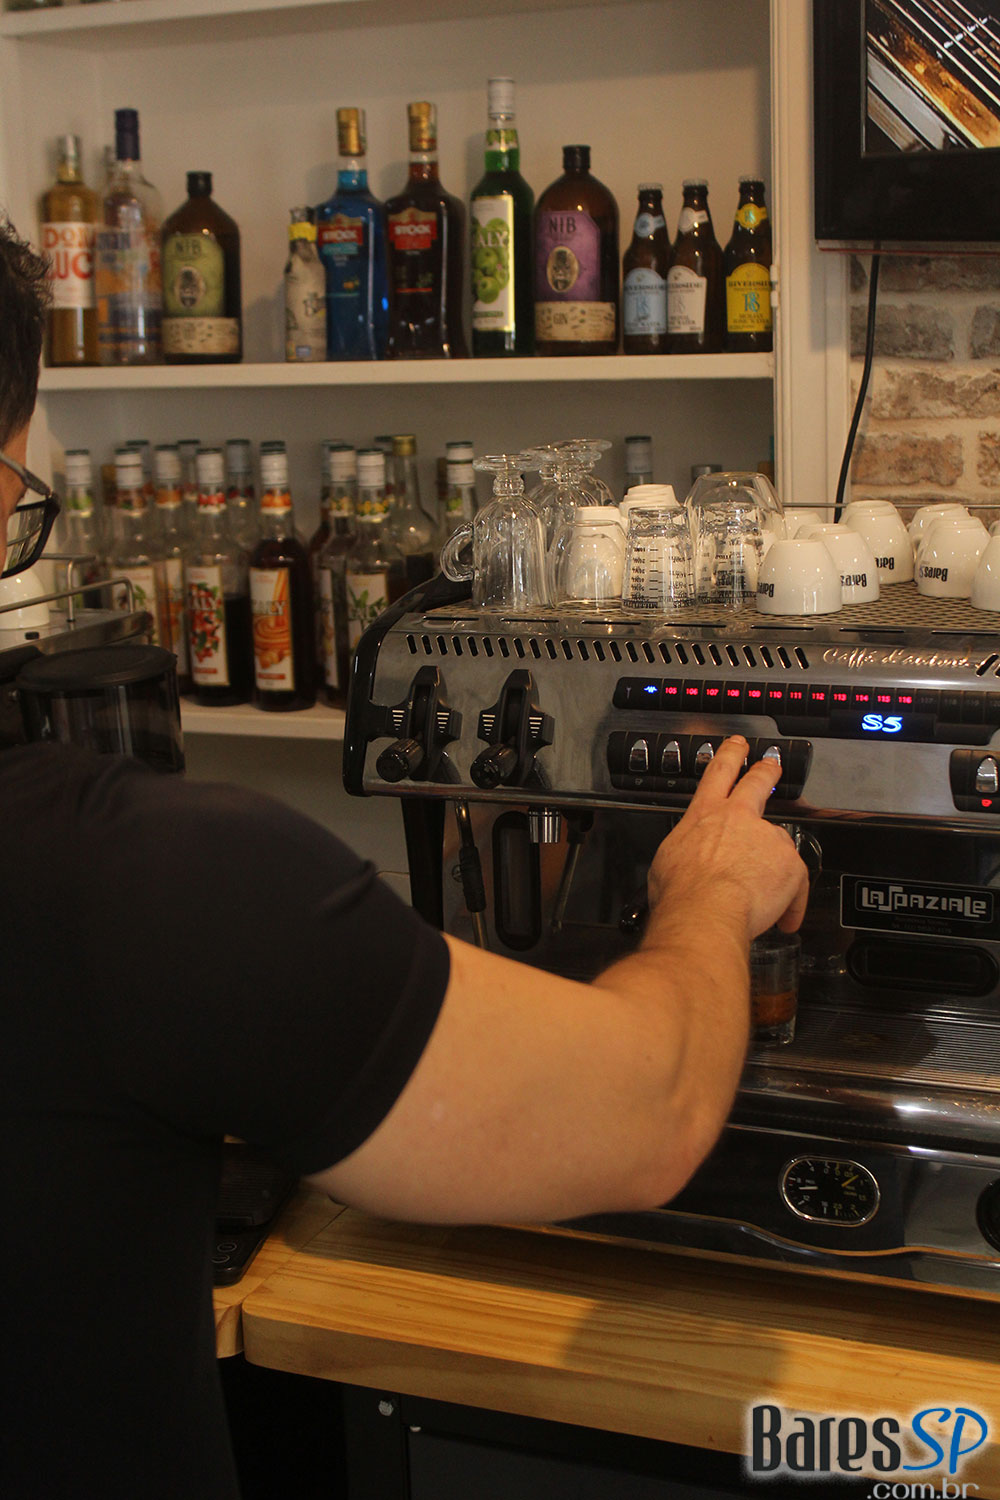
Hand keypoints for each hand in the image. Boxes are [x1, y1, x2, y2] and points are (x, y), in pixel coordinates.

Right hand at [647, 736, 808, 938]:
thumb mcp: (666, 860)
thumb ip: (684, 850)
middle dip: (766, 771)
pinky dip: (791, 902)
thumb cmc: (681, 891)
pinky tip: (784, 918)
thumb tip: (683, 860)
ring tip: (770, 888)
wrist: (706, 911)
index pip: (718, 773)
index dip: (730, 755)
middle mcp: (738, 818)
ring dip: (778, 862)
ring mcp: (767, 838)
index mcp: (705, 815)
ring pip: (781, 842)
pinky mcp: (789, 863)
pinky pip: (796, 883)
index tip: (737, 746)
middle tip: (772, 765)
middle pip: (758, 782)